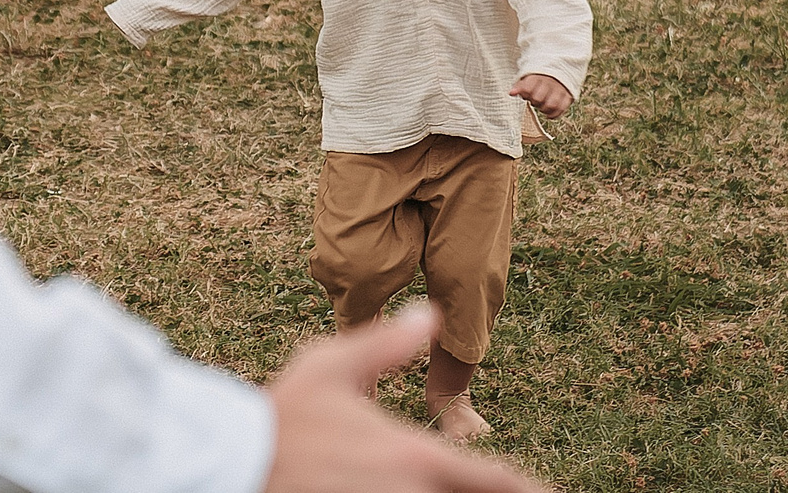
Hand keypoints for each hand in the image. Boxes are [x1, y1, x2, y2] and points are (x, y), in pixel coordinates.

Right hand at [265, 308, 546, 492]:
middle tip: (526, 490)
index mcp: (414, 455)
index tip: (548, 492)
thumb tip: (430, 314)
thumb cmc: (285, 411)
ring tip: (469, 491)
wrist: (239, 459)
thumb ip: (388, 343)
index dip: (528, 490)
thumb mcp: (332, 364)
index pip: (494, 482)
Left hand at [511, 74, 572, 118]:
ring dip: (544, 110)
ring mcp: (560, 90)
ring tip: (542, 108)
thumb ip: (519, 86)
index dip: (525, 94)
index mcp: (537, 77)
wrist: (559, 72)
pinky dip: (554, 115)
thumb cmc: (538, 79)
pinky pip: (562, 109)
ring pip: (552, 105)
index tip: (526, 94)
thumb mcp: (527, 79)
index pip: (528, 88)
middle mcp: (549, 83)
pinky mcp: (568, 97)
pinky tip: (548, 114)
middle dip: (534, 102)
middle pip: (538, 98)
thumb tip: (511, 93)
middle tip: (534, 101)